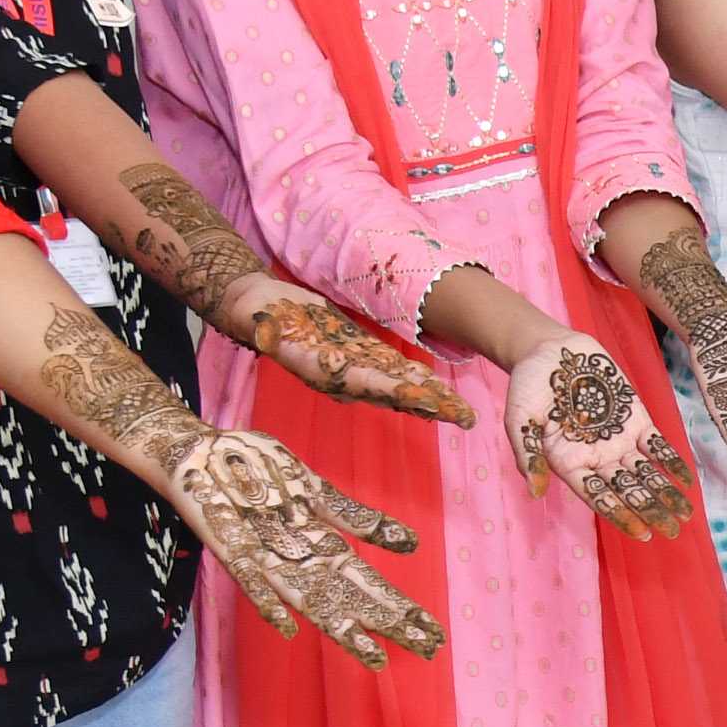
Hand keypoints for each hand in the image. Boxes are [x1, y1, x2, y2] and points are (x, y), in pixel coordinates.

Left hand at [164, 430, 439, 666]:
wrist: (200, 453)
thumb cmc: (260, 472)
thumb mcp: (318, 491)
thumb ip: (358, 519)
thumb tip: (412, 545)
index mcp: (321, 546)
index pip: (369, 585)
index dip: (399, 609)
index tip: (431, 633)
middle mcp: (298, 561)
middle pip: (349, 598)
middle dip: (386, 623)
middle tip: (423, 648)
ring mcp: (266, 559)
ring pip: (310, 601)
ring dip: (340, 627)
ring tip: (373, 653)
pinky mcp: (230, 549)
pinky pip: (249, 581)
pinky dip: (266, 603)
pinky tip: (286, 628)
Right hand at [210, 275, 467, 423]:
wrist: (261, 308)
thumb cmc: (260, 316)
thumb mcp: (264, 323)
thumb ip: (270, 332)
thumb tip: (268, 333)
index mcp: (325, 374)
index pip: (371, 385)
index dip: (402, 393)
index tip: (432, 402)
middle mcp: (344, 379)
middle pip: (395, 394)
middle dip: (430, 406)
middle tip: (466, 418)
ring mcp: (353, 369)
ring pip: (399, 387)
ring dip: (429, 398)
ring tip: (462, 411)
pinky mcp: (359, 355)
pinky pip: (392, 371)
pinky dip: (415, 380)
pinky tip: (436, 386)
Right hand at [509, 333, 720, 534]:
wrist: (549, 351)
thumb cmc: (527, 387)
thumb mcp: (519, 420)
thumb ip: (527, 454)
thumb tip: (535, 492)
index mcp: (569, 464)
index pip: (599, 497)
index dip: (620, 515)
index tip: (641, 533)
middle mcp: (597, 458)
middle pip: (627, 490)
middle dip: (650, 510)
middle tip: (672, 532)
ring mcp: (618, 439)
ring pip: (645, 473)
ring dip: (665, 493)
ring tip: (684, 514)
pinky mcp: (635, 419)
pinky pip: (656, 445)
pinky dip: (671, 461)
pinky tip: (686, 479)